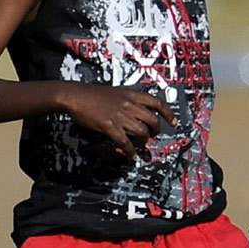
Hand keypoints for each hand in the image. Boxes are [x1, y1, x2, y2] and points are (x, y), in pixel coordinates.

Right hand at [61, 84, 176, 156]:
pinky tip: (131, 155)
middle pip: (152, 120)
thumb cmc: (92, 94)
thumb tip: (138, 108)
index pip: (157, 102)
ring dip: (143, 141)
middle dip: (156, 131)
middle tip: (153, 135)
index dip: (168, 114)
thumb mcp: (116, 91)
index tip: (173, 122)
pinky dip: (130, 151)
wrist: (75, 95)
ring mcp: (120, 116)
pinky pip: (125, 142)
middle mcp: (129, 104)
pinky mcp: (110, 126)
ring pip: (142, 132)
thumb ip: (129, 99)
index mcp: (132, 94)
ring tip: (140, 144)